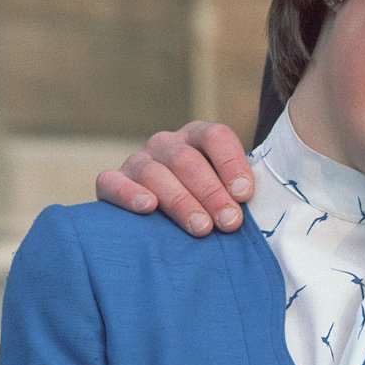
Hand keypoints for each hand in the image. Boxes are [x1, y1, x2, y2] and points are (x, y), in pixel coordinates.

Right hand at [95, 122, 252, 235]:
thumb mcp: (227, 191)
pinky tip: (147, 208)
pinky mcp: (110, 182)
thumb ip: (240, 192)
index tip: (245, 194)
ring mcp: (137, 161)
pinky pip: (113, 182)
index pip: (215, 137)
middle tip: (230, 222)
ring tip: (201, 227)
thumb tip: (254, 203)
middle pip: (187, 160)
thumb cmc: (207, 206)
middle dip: (211, 192)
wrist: (163, 222)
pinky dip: (129, 194)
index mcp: (198, 137)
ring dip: (181, 201)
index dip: (231, 163)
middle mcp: (166, 144)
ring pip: (155, 173)